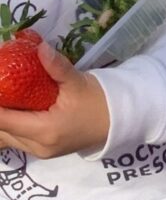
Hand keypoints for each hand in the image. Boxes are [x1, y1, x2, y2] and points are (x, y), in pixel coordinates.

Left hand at [0, 43, 109, 157]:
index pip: (3, 119)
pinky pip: (18, 140)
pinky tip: (16, 109)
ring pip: (7, 138)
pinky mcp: (44, 151)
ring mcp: (41, 152)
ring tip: (8, 97)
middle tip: (2, 86)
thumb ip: (56, 66)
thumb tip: (40, 47)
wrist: (119, 121)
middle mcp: (38, 146)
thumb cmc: (98, 101)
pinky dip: (12, 126)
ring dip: (4, 120)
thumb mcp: (77, 82)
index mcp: (45, 130)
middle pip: (1, 130)